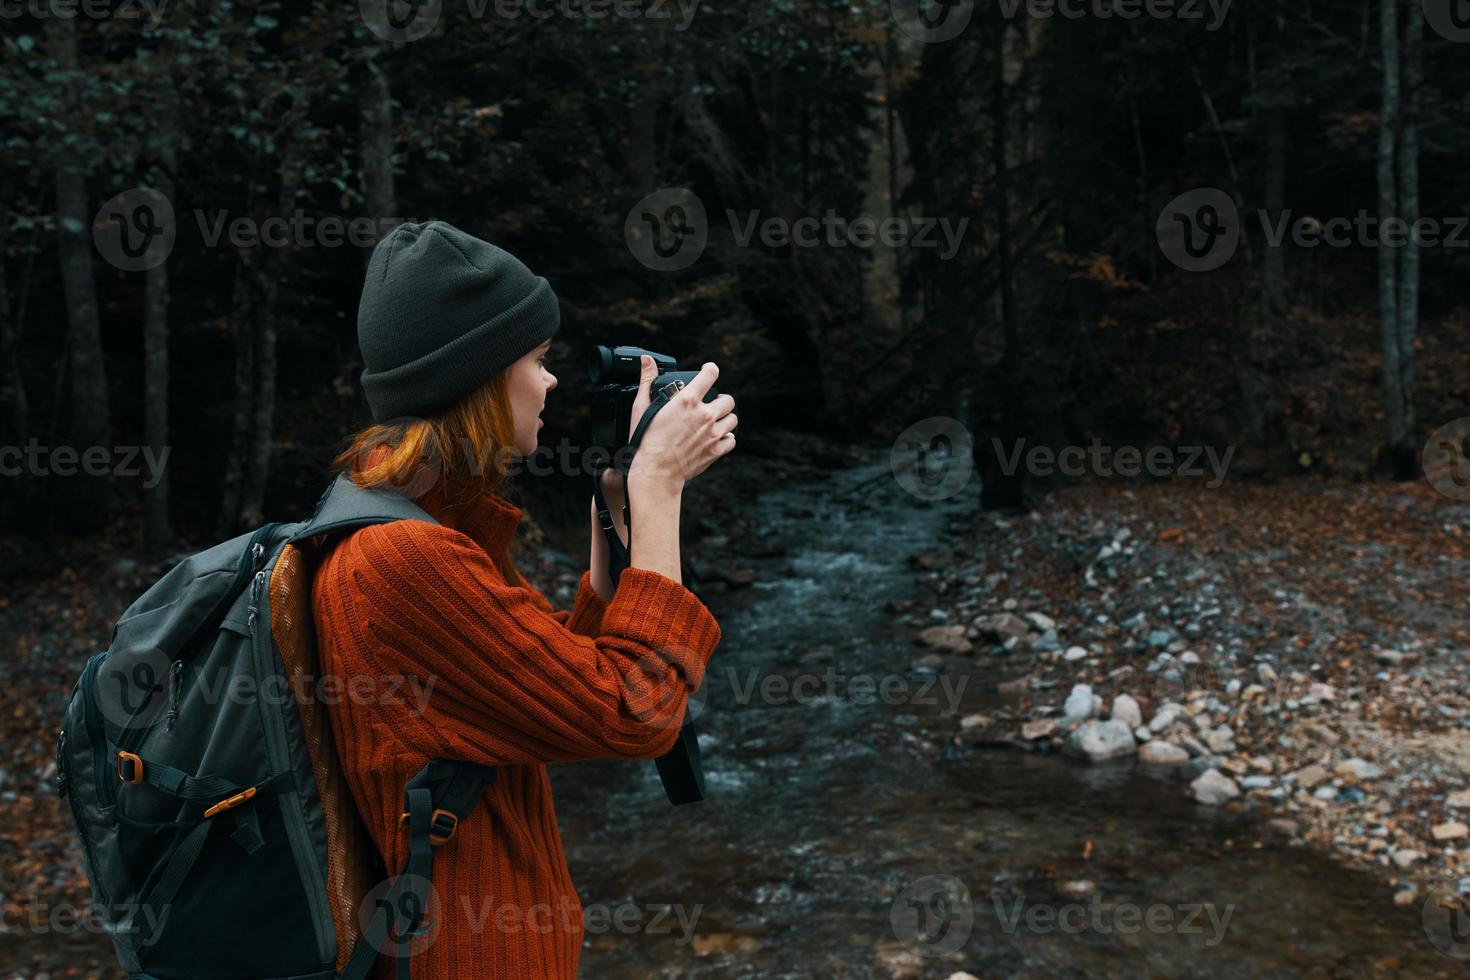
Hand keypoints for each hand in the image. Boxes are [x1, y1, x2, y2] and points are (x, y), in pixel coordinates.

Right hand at [627, 359, 736, 490]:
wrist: (655, 471)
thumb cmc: (646, 441)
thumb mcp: (641, 407)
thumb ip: (646, 380)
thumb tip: (647, 361)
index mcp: (687, 400)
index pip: (710, 374)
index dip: (710, 369)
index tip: (708, 371)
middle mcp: (704, 415)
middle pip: (728, 399)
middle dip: (720, 399)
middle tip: (711, 404)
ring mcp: (712, 434)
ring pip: (732, 418)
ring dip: (725, 418)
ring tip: (714, 421)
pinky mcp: (716, 451)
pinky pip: (731, 439)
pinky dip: (726, 437)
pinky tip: (715, 437)